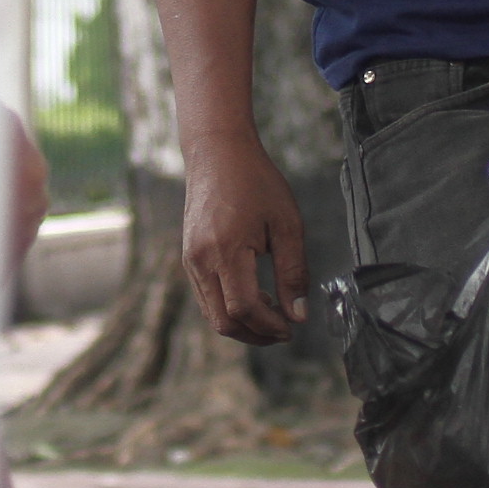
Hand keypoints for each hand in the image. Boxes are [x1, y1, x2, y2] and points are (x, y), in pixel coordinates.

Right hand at [179, 130, 309, 343]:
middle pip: (223, 321)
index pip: (244, 309)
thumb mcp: (287, 224)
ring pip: (212, 313)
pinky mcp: (189, 257)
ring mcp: (191, 260)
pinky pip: (207, 297)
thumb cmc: (255, 181)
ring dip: (242, 323)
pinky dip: (229, 307)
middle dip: (255, 335)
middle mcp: (201, 260)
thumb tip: (299, 314)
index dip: (270, 326)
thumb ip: (293, 272)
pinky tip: (254, 295)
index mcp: (226, 250)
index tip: (292, 328)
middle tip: (283, 331)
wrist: (217, 152)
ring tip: (273, 314)